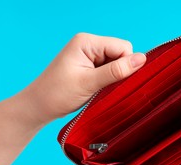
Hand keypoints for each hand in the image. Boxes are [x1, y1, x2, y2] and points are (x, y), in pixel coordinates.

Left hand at [19, 33, 145, 123]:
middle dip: (119, 72)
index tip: (113, 82)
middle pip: (121, 54)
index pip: (123, 47)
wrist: (38, 107)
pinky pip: (109, 71)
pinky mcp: (89, 67)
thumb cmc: (57, 94)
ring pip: (117, 64)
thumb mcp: (89, 83)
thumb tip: (142, 59)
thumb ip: (116, 71)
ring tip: (96, 90)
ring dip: (112, 79)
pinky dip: (108, 82)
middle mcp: (89, 45)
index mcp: (87, 42)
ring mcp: (89, 56)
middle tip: (102, 87)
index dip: (125, 65)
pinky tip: (97, 90)